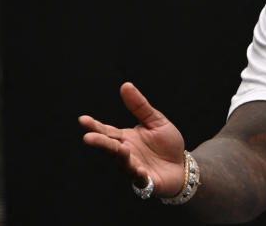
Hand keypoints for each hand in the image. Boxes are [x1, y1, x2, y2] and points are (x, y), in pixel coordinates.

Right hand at [79, 82, 186, 196]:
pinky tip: (140, 170)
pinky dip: (139, 175)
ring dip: (121, 157)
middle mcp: (126, 154)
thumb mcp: (155, 121)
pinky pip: (140, 179)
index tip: (83, 120)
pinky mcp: (146, 181)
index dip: (95, 126)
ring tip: (121, 149)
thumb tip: (125, 85)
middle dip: (100, 143)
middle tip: (88, 138)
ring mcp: (134, 168)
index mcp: (125, 139)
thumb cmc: (167, 144)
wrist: (182, 166)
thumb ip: (140, 106)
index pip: (107, 131)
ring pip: (124, 163)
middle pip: (110, 148)